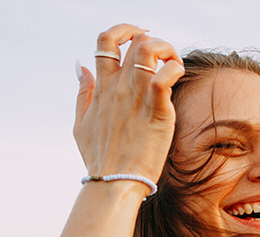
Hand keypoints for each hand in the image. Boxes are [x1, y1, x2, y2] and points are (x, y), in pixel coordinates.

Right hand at [74, 24, 183, 192]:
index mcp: (102, 88)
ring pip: (150, 50)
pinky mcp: (156, 111)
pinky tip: (178, 77)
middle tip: (163, 56)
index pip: (106, 41)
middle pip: (134, 41)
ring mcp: (136, 98)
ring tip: (173, 65)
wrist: (114, 183)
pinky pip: (164, 77)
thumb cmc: (100, 158)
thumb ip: (82, 93)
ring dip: (167, 50)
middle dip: (153, 39)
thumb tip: (81, 66)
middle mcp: (118, 87)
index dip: (124, 30)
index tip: (138, 39)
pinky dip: (174, 69)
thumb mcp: (81, 124)